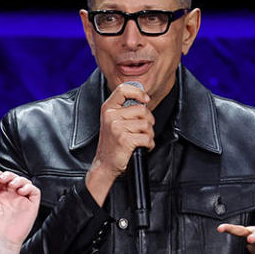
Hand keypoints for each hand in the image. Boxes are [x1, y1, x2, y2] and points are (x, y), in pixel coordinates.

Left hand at [0, 171, 40, 253]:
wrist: (0, 238)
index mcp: (1, 195)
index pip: (2, 179)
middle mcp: (12, 196)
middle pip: (14, 178)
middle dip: (8, 175)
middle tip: (2, 179)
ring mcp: (22, 200)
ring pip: (25, 182)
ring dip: (18, 179)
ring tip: (11, 185)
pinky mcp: (31, 205)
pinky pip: (35, 191)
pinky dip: (29, 187)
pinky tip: (20, 191)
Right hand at [86, 82, 154, 204]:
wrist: (105, 164)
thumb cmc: (112, 143)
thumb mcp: (113, 121)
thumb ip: (125, 109)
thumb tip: (144, 100)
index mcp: (108, 108)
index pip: (123, 89)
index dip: (138, 92)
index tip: (145, 99)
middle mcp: (111, 116)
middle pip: (142, 110)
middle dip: (148, 121)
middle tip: (142, 130)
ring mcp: (117, 127)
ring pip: (146, 125)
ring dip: (149, 135)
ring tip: (140, 140)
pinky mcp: (124, 139)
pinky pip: (147, 138)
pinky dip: (149, 144)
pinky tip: (141, 147)